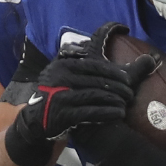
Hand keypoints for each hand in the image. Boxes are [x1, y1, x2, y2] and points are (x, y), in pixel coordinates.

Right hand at [3, 35, 136, 165]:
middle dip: (118, 87)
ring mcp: (62, 96)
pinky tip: (118, 114)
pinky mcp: (64, 114)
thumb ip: (75, 61)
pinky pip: (91, 112)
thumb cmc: (54, 95)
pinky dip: (107, 113)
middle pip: (98, 81)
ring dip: (115, 100)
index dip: (113, 71)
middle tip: (130, 94)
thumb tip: (89, 45)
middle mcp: (61, 79)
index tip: (127, 78)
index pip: (94, 66)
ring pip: (96, 96)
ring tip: (126, 104)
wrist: (35, 120)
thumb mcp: (60, 74)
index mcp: (63, 66)